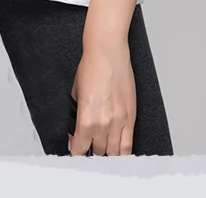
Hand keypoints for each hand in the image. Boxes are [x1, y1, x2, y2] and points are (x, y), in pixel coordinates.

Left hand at [68, 40, 135, 155]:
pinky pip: (128, 145)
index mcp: (86, 119)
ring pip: (114, 153)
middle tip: (90, 144)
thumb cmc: (91, 67)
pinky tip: (118, 152)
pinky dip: (122, 152)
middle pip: (98, 152)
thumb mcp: (75, 93)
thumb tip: (75, 130)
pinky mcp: (131, 117)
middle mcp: (103, 124)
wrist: (108, 52)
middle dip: (92, 149)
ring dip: (107, 152)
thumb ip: (75, 115)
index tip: (76, 150)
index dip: (77, 152)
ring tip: (103, 147)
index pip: (80, 149)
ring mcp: (119, 122)